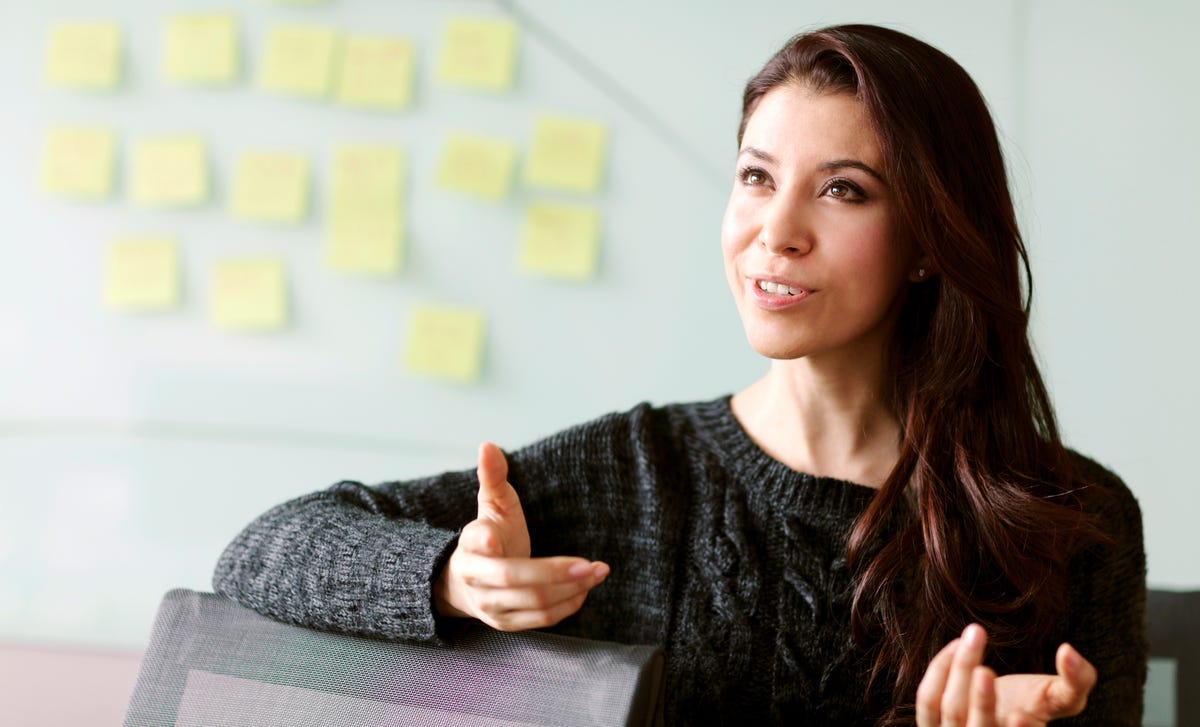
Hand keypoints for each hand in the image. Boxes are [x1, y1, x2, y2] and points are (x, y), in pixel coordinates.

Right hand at [433, 442, 609, 630]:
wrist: (468, 583)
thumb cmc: (490, 536)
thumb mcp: (492, 505)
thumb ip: (493, 477)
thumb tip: (488, 445)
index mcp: (470, 544)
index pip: (473, 541)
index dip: (483, 540)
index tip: (496, 538)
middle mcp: (476, 577)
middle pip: (513, 577)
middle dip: (553, 572)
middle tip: (589, 564)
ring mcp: (490, 605)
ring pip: (532, 601)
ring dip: (569, 589)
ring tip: (598, 572)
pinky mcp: (507, 623)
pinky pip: (540, 619)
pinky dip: (566, 605)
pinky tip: (586, 589)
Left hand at [916, 624, 1096, 726]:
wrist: (995, 708)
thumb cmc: (1031, 703)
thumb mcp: (1060, 696)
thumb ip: (1077, 680)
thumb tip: (1069, 652)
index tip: (1019, 716)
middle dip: (982, 703)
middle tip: (985, 671)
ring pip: (949, 711)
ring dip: (957, 673)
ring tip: (973, 637)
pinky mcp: (932, 722)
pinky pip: (928, 699)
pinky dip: (940, 669)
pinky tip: (958, 644)